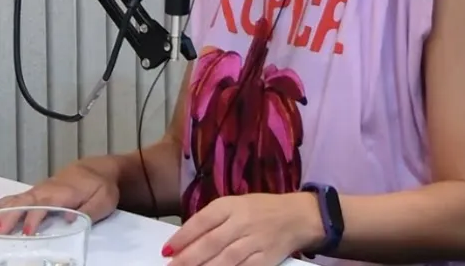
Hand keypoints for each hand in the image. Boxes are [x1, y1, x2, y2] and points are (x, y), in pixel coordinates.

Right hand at [0, 160, 119, 235]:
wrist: (95, 170)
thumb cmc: (99, 186)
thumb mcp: (102, 200)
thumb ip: (88, 210)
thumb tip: (69, 219)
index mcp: (62, 192)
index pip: (44, 205)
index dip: (35, 218)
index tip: (27, 232)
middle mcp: (46, 190)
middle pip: (24, 202)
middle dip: (10, 216)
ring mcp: (38, 190)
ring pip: (16, 199)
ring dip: (1, 212)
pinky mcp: (35, 193)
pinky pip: (15, 198)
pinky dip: (0, 205)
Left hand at [161, 193, 322, 265]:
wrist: (298, 217)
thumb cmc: (260, 209)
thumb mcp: (235, 204)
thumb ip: (212, 219)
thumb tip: (185, 239)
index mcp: (230, 205)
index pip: (201, 221)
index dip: (182, 237)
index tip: (166, 250)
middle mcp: (242, 222)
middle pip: (211, 243)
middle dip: (188, 258)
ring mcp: (255, 242)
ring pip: (225, 259)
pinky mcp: (266, 259)